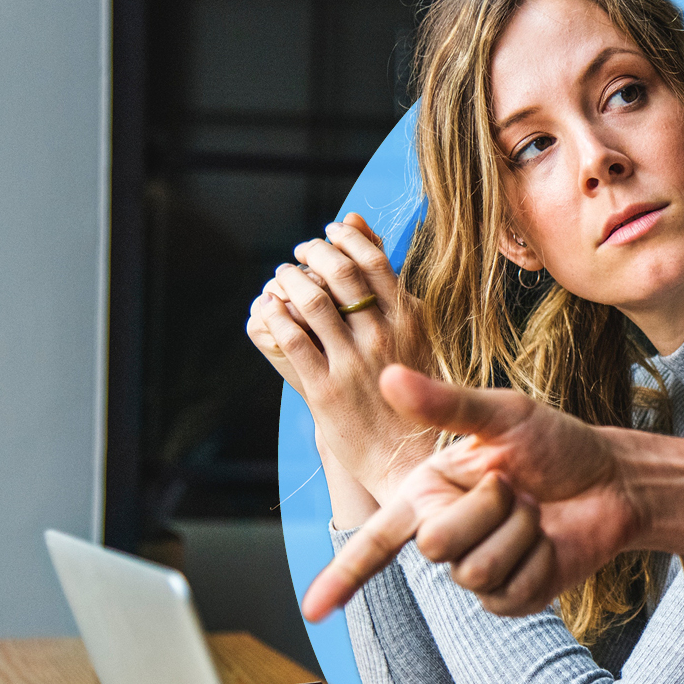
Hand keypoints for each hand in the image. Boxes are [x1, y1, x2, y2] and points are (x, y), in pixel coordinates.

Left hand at [250, 214, 435, 510]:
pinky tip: (269, 308)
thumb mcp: (414, 334)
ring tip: (282, 276)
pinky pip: (292, 340)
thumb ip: (388, 287)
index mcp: (410, 321)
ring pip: (312, 301)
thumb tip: (357, 226)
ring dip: (288, 279)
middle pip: (340, 273)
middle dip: (313, 252)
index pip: (373, 260)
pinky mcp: (325, 390)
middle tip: (300, 252)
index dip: (344, 239)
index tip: (329, 233)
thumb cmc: (414, 392)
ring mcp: (354, 363)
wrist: (409, 456)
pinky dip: (274, 316)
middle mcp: (384, 337)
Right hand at [301, 365, 683, 620]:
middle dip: (485, 508)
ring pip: (473, 569)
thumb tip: (389, 376)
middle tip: (516, 487)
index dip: (342, 576)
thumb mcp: (504, 415)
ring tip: (535, 512)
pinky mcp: (511, 597)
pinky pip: (507, 591)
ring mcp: (477, 571)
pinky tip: (549, 542)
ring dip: (517, 533)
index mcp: (428, 493)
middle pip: (434, 544)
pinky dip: (536, 559)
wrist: (613, 480)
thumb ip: (446, 404)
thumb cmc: (557, 444)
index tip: (311, 610)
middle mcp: (445, 534)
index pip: (375, 540)